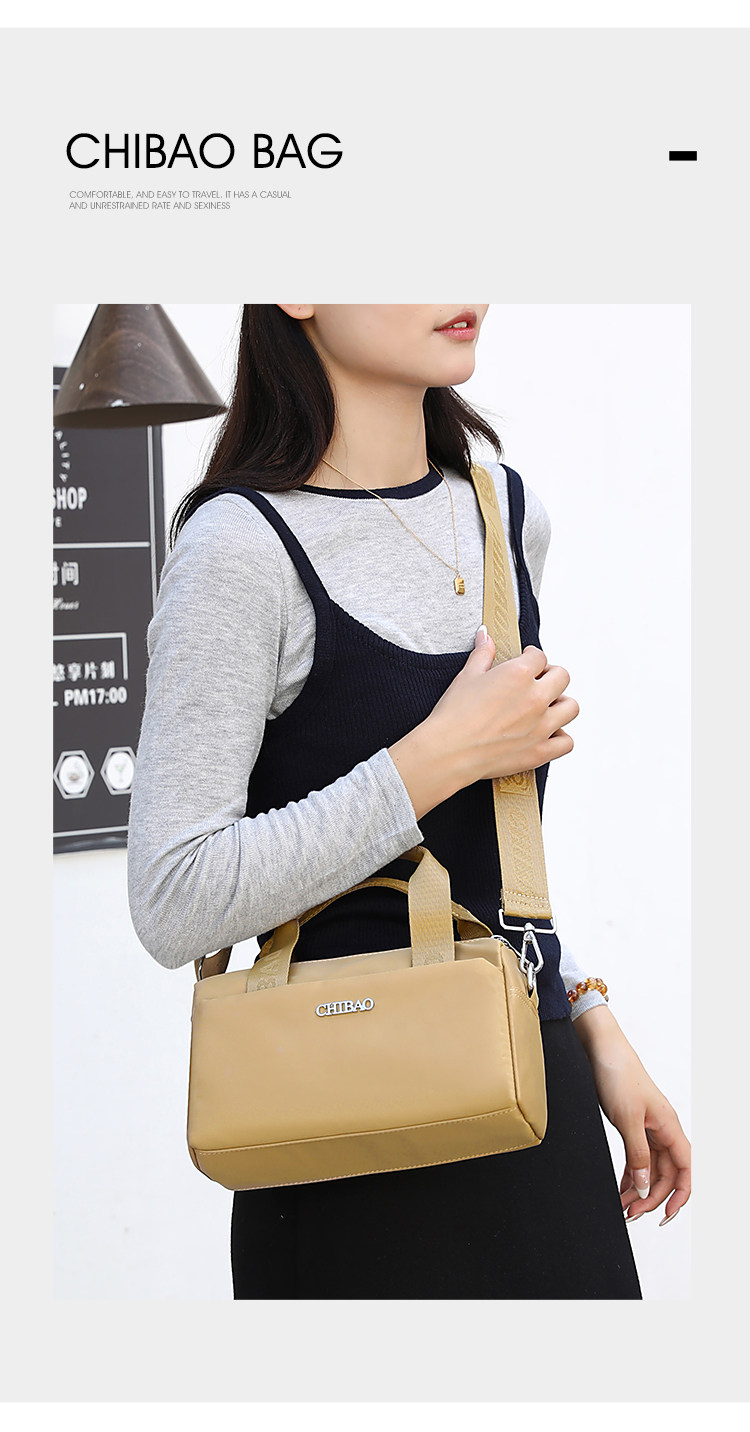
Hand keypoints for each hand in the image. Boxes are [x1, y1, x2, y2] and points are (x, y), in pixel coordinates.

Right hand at [426, 632, 579, 785]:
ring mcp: (541, 726)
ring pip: (571, 707)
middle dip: (551, 675)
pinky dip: (560, 737)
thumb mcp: (467, 676)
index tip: (527, 661)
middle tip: (539, 681)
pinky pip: (567, 742)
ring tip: (547, 706)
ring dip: (561, 704)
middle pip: (562, 677)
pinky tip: (547, 733)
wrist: (448, 751)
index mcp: (519, 674)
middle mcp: (535, 698)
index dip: (532, 657)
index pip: (540, 656)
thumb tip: (486, 636)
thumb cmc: (454, 714)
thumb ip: (482, 654)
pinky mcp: (540, 751)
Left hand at [573, 1005, 690, 1226]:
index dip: (679, 1195)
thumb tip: (643, 1186)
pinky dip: (629, 1174)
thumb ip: (637, 1154)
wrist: (600, 1050)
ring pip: (649, 1168)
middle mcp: (662, 1130)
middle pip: (665, 1173)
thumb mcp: (627, 1119)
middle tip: (630, 1214)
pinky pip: (636, 1157)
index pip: (684, 1169)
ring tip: (623, 1207)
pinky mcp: (631, 1125)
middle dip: (650, 1197)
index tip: (665, 1216)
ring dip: (638, 1188)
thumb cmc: (618, 1076)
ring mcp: (647, 1128)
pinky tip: (620, 1188)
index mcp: (669, 1127)